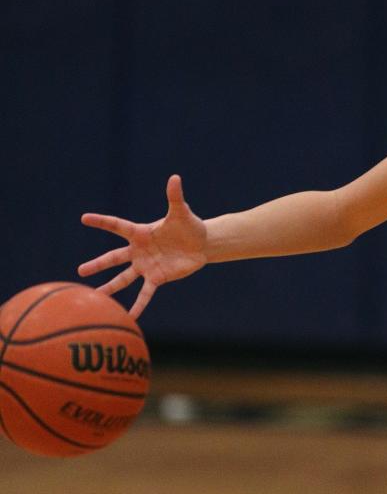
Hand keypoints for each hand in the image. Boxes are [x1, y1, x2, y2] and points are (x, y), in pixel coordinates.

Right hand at [78, 174, 207, 318]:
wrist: (200, 245)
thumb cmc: (188, 226)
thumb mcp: (181, 212)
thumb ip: (175, 197)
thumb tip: (175, 178)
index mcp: (141, 232)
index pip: (117, 226)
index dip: (102, 222)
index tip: (84, 218)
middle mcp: (139, 251)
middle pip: (114, 258)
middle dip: (98, 264)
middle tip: (80, 271)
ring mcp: (146, 266)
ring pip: (124, 278)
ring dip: (111, 287)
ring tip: (96, 296)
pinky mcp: (157, 278)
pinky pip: (146, 293)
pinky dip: (139, 304)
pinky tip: (131, 316)